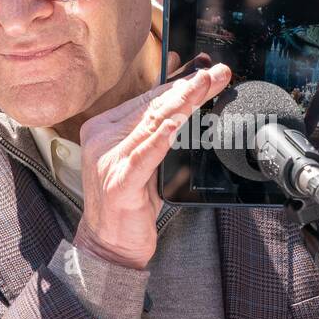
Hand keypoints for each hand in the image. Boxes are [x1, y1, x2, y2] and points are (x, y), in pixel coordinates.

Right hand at [74, 61, 231, 269]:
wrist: (110, 246)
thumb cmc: (130, 202)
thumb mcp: (144, 160)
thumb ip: (156, 130)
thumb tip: (181, 97)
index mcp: (104, 128)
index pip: (147, 99)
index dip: (178, 83)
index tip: (206, 72)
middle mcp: (101, 139)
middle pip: (152, 107)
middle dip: (188, 88)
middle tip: (217, 73)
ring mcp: (107, 160)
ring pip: (150, 125)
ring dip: (183, 104)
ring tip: (204, 86)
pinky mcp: (118, 184)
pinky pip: (143, 157)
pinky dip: (161, 139)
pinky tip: (176, 125)